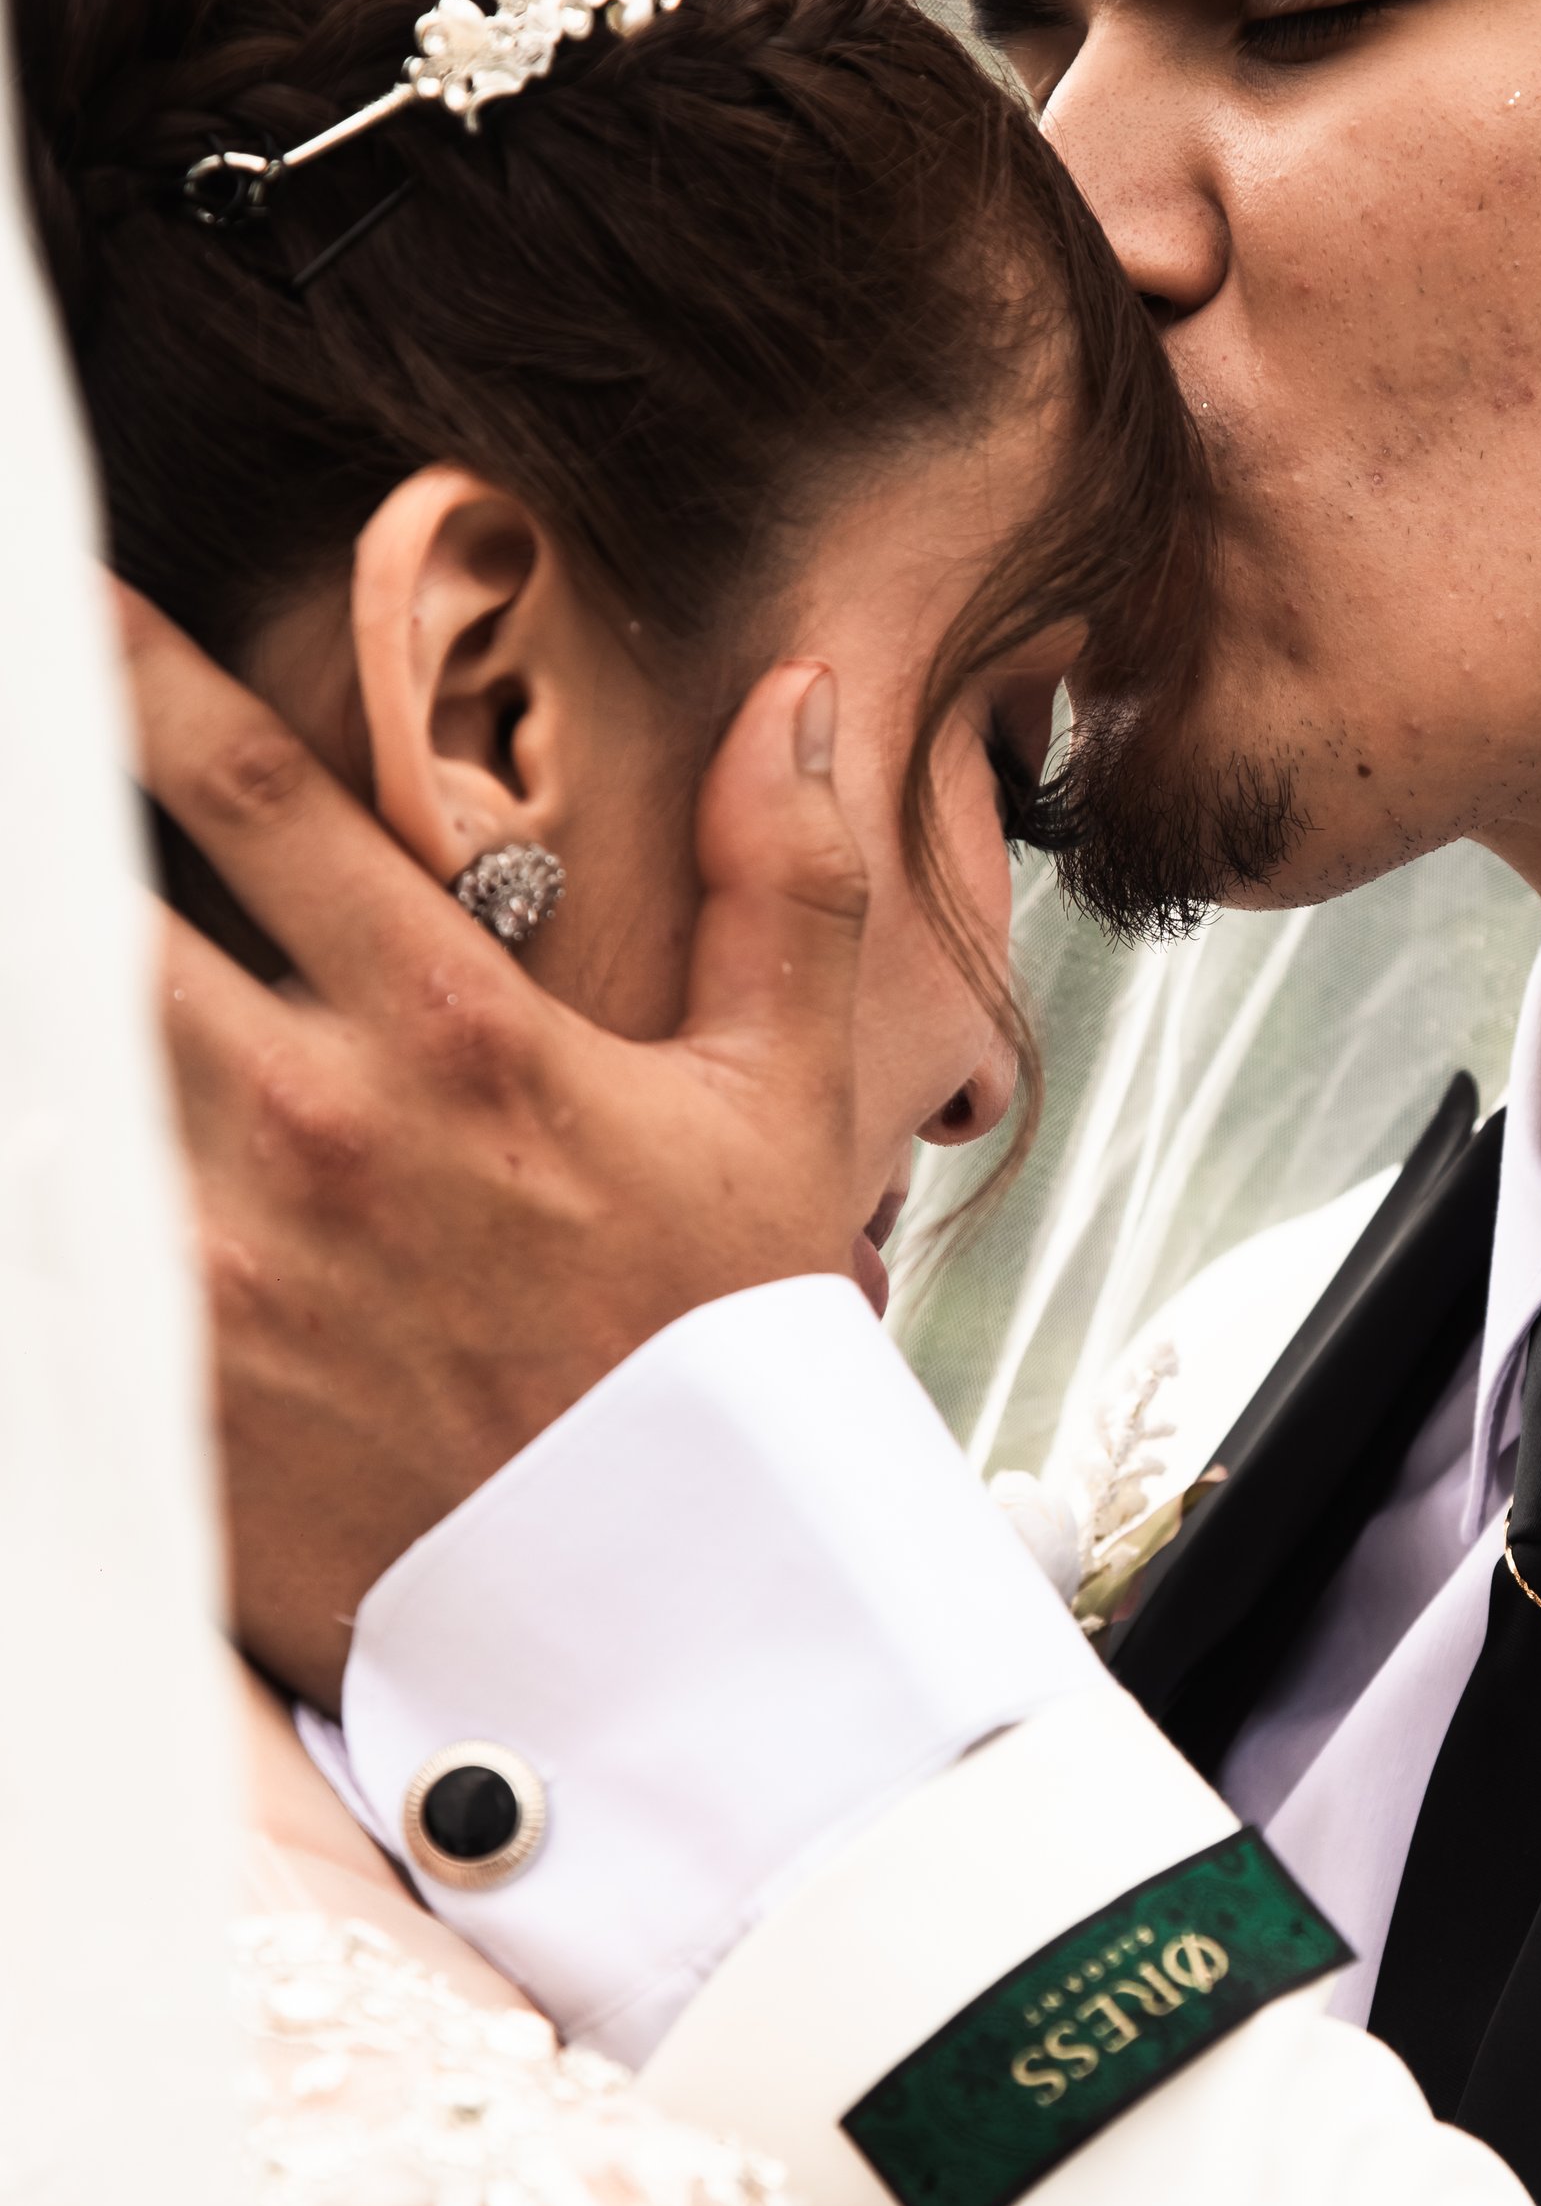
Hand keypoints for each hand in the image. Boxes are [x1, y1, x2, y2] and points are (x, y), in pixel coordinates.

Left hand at [123, 589, 875, 1707]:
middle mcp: (314, 1129)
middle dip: (9, 814)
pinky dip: (39, 1178)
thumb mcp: (784, 1106)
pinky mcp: (171, 1395)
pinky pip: (51, 1258)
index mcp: (455, 1034)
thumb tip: (796, 700)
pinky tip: (37, 1141)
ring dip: (26, 1001)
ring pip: (44, 1069)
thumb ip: (785, 886)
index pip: (251, 793)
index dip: (124, 666)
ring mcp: (222, 1266)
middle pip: (77, 911)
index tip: (49, 585)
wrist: (682, 1620)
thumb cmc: (719, 1366)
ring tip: (12, 936)